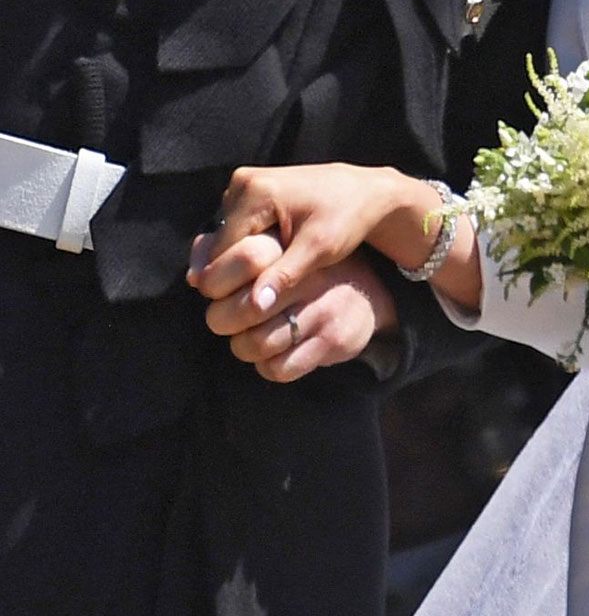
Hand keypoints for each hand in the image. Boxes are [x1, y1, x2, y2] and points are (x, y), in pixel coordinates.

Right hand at [187, 162, 405, 314]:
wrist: (365, 192)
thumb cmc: (347, 218)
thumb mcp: (320, 249)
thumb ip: (285, 275)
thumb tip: (255, 305)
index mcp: (256, 191)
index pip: (221, 252)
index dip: (234, 282)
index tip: (258, 299)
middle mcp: (242, 181)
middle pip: (218, 245)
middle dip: (237, 271)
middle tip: (267, 286)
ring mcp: (243, 183)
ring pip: (223, 239)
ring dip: (240, 261)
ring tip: (272, 271)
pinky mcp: (249, 190)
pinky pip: (234, 229)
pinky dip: (246, 248)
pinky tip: (269, 260)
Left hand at [201, 249, 396, 382]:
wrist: (367, 292)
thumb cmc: (302, 270)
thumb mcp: (276, 249)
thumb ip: (230, 250)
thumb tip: (193, 274)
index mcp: (293, 247)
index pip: (246, 257)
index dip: (217, 280)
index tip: (214, 289)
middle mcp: (310, 275)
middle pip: (243, 308)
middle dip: (222, 320)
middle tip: (225, 319)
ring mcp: (322, 309)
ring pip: (257, 343)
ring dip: (243, 345)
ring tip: (248, 336)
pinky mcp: (332, 340)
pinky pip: (279, 368)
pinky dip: (266, 366)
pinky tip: (272, 353)